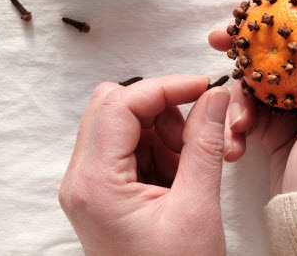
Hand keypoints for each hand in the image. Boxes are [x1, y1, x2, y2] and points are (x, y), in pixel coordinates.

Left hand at [59, 75, 229, 255]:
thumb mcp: (197, 208)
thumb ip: (205, 145)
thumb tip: (215, 96)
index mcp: (94, 183)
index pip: (120, 103)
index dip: (165, 87)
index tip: (203, 87)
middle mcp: (81, 180)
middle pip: (114, 107)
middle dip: (161, 110)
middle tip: (197, 132)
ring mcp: (89, 187)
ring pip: (122, 124)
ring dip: (163, 131)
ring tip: (194, 163)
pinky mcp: (103, 194)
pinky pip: (128, 149)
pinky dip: (159, 149)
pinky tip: (182, 175)